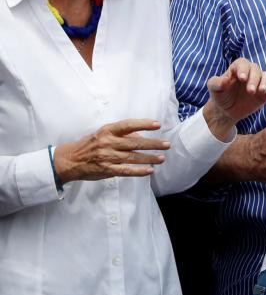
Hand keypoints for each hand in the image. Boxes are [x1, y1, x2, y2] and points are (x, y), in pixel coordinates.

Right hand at [52, 119, 169, 181]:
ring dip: (149, 158)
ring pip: (133, 157)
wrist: (69, 160)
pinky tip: (150, 171)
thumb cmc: (90, 145)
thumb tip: (141, 135)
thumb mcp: (103, 134)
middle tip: (167, 144)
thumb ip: (122, 134)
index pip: (128, 125)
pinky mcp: (107, 170)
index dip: (143, 124)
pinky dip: (139, 171)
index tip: (158, 124)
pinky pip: (126, 171)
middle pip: (134, 143)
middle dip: (153, 144)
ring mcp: (107, 157)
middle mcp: (108, 143)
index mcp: (107, 131)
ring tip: (162, 158)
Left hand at [203, 58, 265, 139]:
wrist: (226, 110)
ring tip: (261, 91)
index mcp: (237, 69)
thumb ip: (218, 82)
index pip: (243, 63)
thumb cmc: (220, 96)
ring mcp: (259, 82)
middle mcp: (250, 73)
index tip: (242, 78)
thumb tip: (226, 78)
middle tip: (250, 91)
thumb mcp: (214, 88)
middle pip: (256, 69)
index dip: (243, 69)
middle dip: (254, 79)